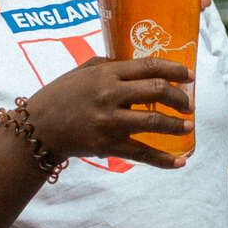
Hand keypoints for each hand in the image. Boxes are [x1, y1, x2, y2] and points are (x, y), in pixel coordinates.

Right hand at [22, 56, 195, 168]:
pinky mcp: (108, 146)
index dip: (174, 70)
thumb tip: (141, 66)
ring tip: (188, 126)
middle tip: (189, 104)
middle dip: (179, 98)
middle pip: (156, 91)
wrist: (38, 128)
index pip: (149, 67)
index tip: (189, 75)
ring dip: (176, 125)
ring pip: (154, 122)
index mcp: (106, 73)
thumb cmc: (60, 95)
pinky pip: (142, 153)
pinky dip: (164, 159)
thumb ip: (111, 65)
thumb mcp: (83, 71)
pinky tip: (180, 161)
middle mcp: (110, 95)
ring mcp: (110, 122)